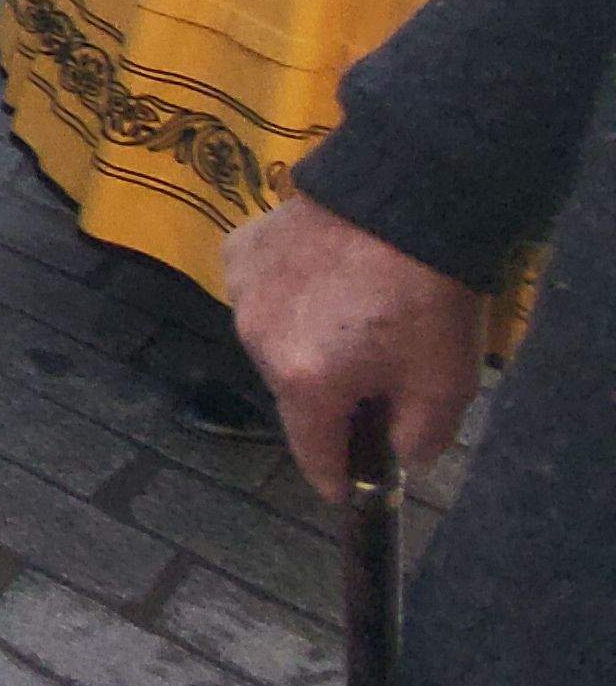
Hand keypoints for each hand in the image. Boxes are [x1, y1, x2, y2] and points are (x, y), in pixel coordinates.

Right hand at [226, 196, 487, 499]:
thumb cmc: (426, 296)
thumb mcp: (446, 383)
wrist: (400, 197)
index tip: (351, 489)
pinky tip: (322, 277)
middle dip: (330, 396)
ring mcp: (241, 293)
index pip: (312, 454)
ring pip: (274, 343)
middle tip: (376, 373)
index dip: (336, 479)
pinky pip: (260, 295)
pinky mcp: (238, 252)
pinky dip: (286, 298)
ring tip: (349, 315)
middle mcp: (257, 342)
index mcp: (305, 382)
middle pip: (295, 395)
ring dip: (305, 344)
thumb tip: (396, 455)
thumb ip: (419, 438)